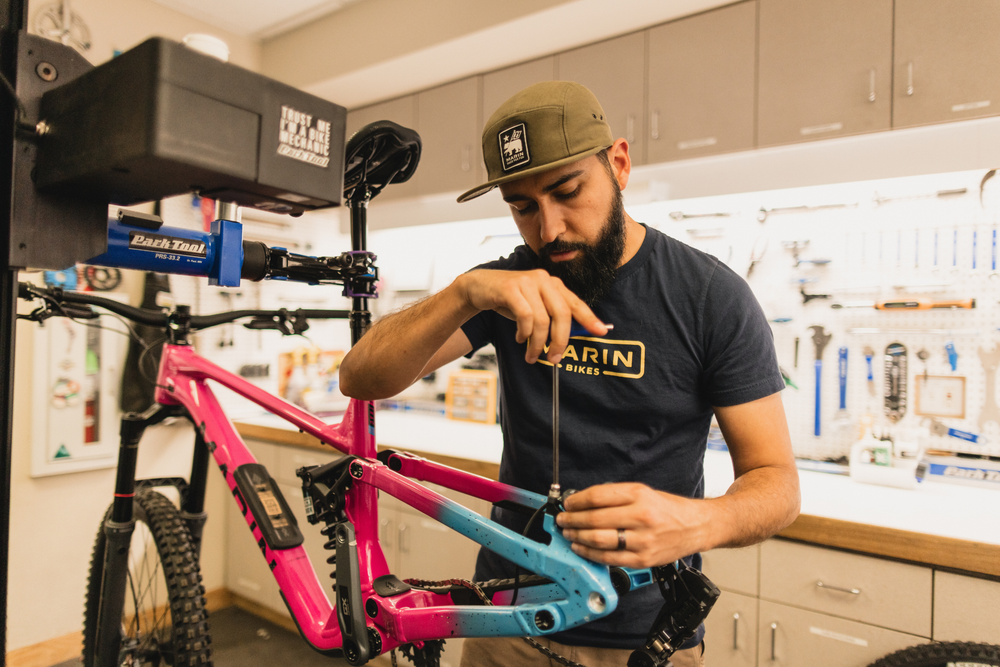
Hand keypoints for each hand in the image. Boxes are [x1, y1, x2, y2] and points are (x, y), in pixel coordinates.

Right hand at [457, 269, 607, 363]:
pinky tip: (519, 338)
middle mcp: (544, 280)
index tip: (601, 332)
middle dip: (560, 341)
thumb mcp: (535, 307)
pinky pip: (525, 316)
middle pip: (562, 314)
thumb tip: (572, 337)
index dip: (590, 318)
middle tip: (555, 359)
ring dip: (538, 343)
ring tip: (532, 354)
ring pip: (542, 320)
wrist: (479, 287)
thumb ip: (552, 317)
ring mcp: (528, 282)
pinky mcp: (511, 288)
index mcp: (553, 284)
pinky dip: (524, 333)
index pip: (576, 303)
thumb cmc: (510, 300)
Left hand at [556, 483, 712, 567]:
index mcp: (639, 495)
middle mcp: (641, 516)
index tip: (567, 503)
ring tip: (568, 533)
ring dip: (577, 537)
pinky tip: (581, 548)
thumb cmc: (668, 509)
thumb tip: (583, 502)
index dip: (577, 501)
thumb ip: (615, 497)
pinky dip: (590, 553)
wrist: (696, 527)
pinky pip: (609, 558)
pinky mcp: (643, 559)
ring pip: (599, 540)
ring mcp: (642, 540)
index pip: (598, 496)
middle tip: (562, 520)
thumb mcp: (643, 492)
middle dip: (572, 520)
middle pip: (595, 519)